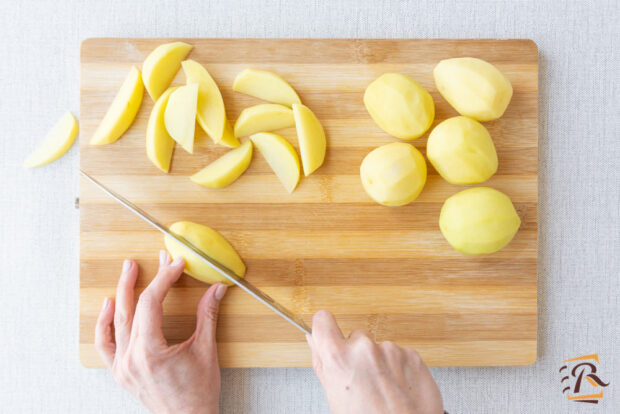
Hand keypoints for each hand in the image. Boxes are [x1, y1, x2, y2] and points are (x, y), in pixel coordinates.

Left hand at [95, 250, 226, 413]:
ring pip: (115, 324)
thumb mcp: (205, 350)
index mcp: (151, 352)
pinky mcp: (121, 373)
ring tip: (125, 275)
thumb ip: (208, 315)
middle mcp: (131, 359)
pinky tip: (108, 308)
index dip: (164, 279)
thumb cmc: (198, 392)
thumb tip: (216, 290)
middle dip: (136, 281)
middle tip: (139, 262)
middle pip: (129, 309)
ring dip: (120, 296)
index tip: (175, 265)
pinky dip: (104, 324)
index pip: (151, 303)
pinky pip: (105, 345)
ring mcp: (122, 367)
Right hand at [308, 311, 442, 413]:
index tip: (329, 335)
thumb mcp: (335, 397)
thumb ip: (322, 363)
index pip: (323, 320)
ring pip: (380, 347)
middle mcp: (365, 348)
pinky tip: (398, 388)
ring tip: (384, 389)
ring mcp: (391, 350)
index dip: (325, 328)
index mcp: (339, 358)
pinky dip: (400, 368)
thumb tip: (313, 340)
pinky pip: (401, 355)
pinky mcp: (412, 356)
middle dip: (358, 353)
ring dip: (381, 362)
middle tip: (364, 380)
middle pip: (356, 336)